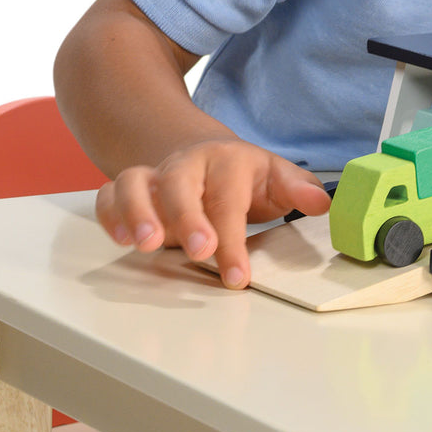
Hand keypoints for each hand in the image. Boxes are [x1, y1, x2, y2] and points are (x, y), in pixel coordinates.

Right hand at [95, 139, 331, 287]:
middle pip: (181, 183)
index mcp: (228, 161)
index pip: (230, 199)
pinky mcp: (130, 190)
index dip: (233, 240)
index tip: (238, 278)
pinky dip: (110, 215)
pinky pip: (108, 195)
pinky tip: (122, 240)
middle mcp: (188, 165)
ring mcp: (155, 175)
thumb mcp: (274, 177)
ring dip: (137, 211)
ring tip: (145, 245)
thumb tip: (322, 203)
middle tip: (199, 251)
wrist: (203, 153)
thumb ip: (297, 190)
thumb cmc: (242, 176)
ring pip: (134, 182)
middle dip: (187, 218)